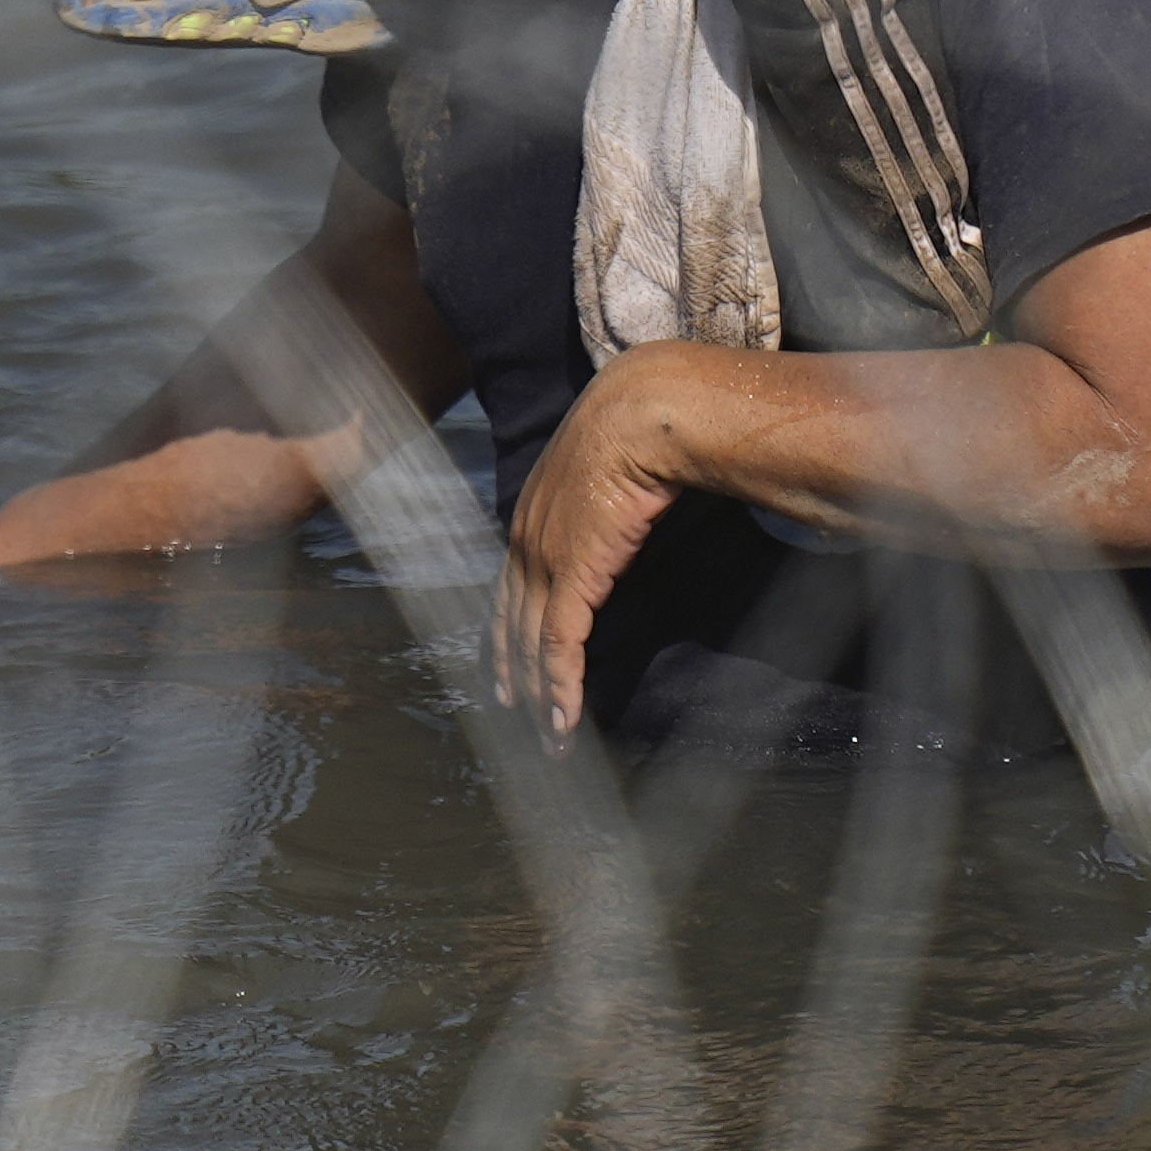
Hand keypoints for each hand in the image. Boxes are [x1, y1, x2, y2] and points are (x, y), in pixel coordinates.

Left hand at [484, 353, 712, 731]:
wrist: (642, 412)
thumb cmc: (637, 430)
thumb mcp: (606, 470)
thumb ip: (601, 502)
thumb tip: (621, 513)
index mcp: (530, 516)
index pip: (509, 589)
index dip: (507, 632)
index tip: (509, 665)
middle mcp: (526, 541)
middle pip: (510, 623)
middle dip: (512, 674)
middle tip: (514, 712)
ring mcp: (544, 560)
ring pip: (531, 644)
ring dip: (538, 696)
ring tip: (548, 737)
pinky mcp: (572, 575)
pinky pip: (559, 644)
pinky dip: (560, 686)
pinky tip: (564, 719)